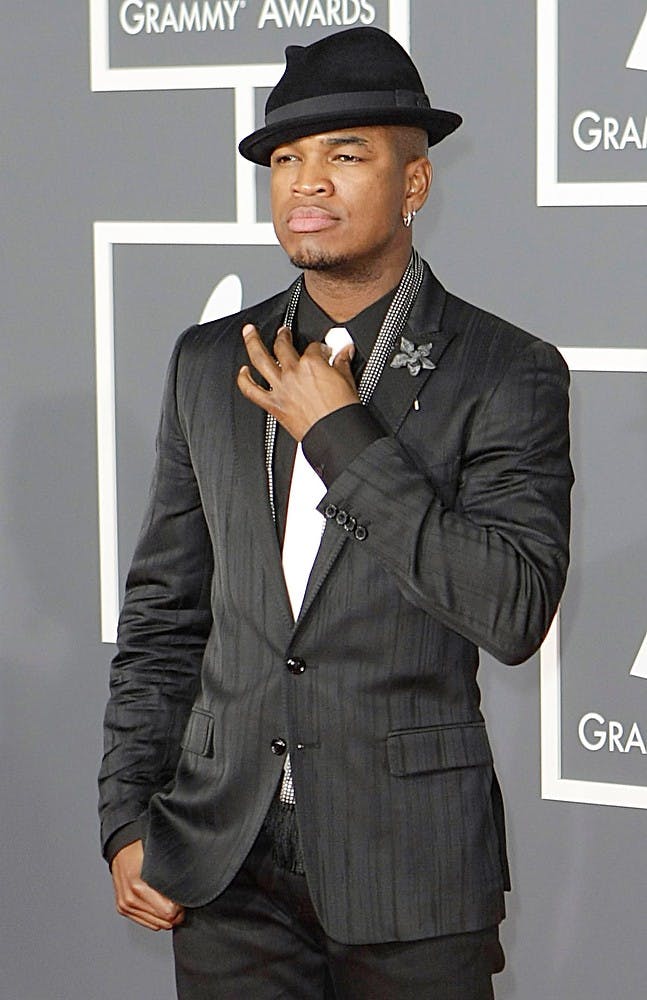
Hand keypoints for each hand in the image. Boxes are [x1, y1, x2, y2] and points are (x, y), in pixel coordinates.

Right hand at [111, 840, 184, 931]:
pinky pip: (146, 922)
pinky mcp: (123, 909)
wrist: (122, 850)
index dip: (180, 908)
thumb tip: (187, 889)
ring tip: (170, 904)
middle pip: (162, 922)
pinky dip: (155, 917)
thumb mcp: (159, 860)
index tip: (183, 900)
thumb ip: (171, 876)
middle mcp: (130, 899)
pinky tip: (159, 907)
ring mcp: (125, 905)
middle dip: (174, 915)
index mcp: (138, 886)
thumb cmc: (142, 851)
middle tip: (179, 904)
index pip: (167, 912)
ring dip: (165, 918)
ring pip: (155, 925)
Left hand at [237, 324, 358, 440]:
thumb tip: (345, 352)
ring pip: (260, 359)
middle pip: (282, 345)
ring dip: (252, 342)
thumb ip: (343, 363)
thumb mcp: (348, 381)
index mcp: (312, 364)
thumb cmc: (342, 412)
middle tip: (283, 332)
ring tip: (249, 332)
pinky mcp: (273, 405)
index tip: (322, 351)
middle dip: (283, 335)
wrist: (335, 434)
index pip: (314, 347)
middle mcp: (293, 373)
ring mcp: (281, 388)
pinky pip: (251, 390)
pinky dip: (244, 380)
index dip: (319, 347)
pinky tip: (242, 372)